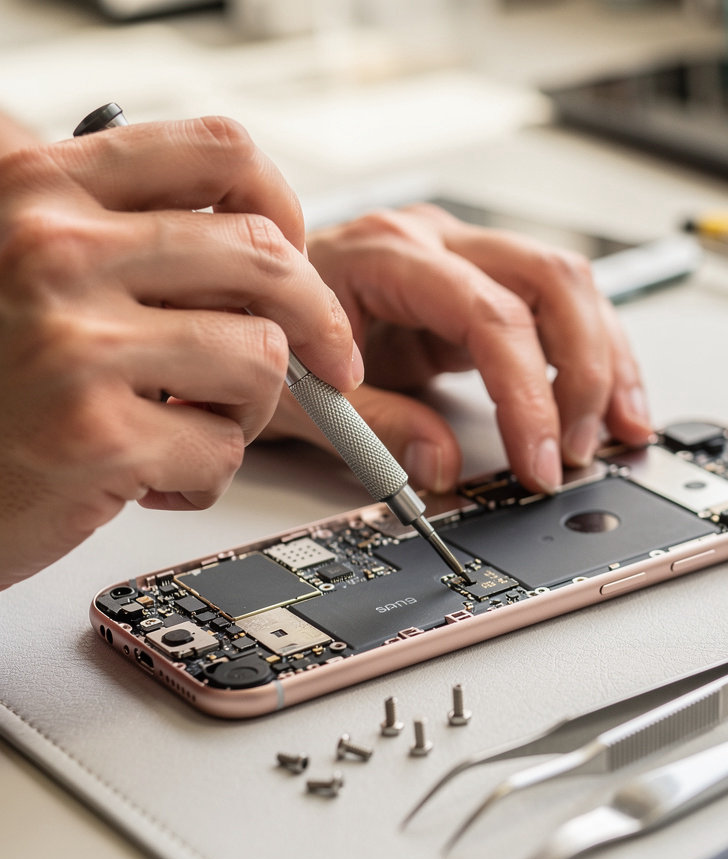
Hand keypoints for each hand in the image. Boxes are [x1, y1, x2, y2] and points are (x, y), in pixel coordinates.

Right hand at [0, 116, 358, 588]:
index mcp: (44, 191)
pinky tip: (150, 479)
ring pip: (260, 360)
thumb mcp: (37, 271)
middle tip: (329, 363)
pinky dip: (204, 478)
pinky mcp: (96, 437)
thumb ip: (135, 244)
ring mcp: (74, 344)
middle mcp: (55, 251)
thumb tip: (277, 258)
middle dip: (317, 323)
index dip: (283, 208)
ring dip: (248, 411)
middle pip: (267, 259)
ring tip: (190, 428)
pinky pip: (222, 450)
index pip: (219, 151)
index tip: (299, 259)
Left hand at [298, 202, 651, 493]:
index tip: (540, 459)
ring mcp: (464, 259)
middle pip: (551, 283)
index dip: (527, 394)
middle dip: (583, 374)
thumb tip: (441, 467)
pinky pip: (557, 308)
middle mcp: (437, 243)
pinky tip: (607, 401)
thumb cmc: (273, 330)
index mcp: (388, 255)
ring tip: (620, 430)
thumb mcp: (304, 394)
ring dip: (606, 361)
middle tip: (580, 448)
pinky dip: (592, 356)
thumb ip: (374, 431)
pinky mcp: (482, 285)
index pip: (489, 315)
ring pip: (569, 287)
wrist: (255, 300)